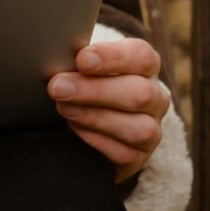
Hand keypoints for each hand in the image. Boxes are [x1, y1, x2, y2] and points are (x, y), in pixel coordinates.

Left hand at [46, 35, 168, 181]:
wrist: (82, 124)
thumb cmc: (81, 83)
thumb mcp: (82, 67)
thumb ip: (77, 61)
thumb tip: (54, 52)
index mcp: (145, 66)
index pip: (142, 56)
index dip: (113, 57)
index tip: (81, 59)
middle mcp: (155, 97)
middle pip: (139, 93)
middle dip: (95, 90)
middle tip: (58, 87)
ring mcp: (151, 130)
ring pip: (137, 127)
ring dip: (95, 117)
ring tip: (63, 108)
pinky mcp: (139, 157)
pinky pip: (124, 153)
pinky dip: (96, 140)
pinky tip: (74, 129)